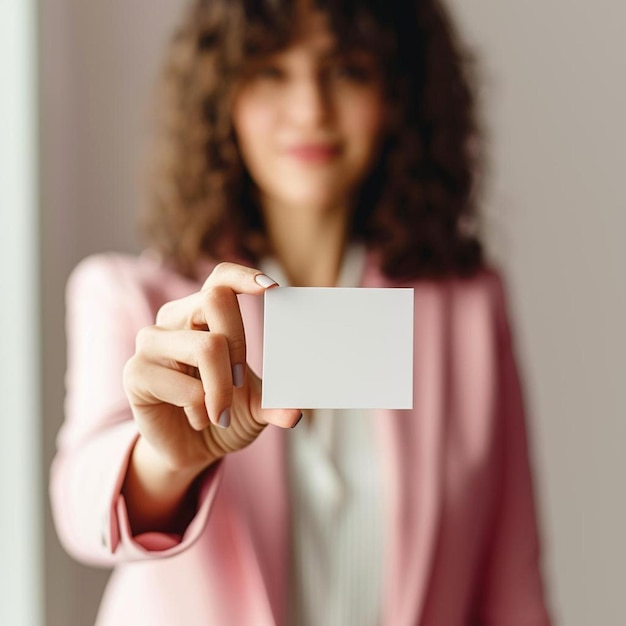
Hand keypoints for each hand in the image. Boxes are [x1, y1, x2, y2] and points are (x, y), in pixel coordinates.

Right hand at [123, 262, 301, 477]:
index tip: (273, 289)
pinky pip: (184, 384)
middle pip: (215, 301)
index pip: (220, 277)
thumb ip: (274, 403)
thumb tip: (294, 413)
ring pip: (206, 345)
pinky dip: (200, 408)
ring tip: (219, 412)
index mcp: (202, 313)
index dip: (243, 276)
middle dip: (240, 346)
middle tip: (240, 384)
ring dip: (222, 387)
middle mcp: (174, 318)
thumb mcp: (256, 406)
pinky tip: (195, 418)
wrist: (190, 449)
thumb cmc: (223, 414)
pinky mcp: (136, 372)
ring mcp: (151, 342)